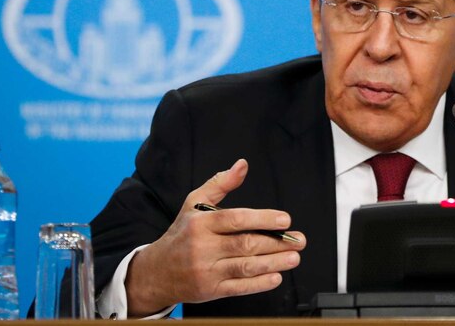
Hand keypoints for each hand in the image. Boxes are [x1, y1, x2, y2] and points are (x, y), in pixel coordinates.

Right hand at [124, 159, 305, 316]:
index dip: (262, 219)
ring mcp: (206, 271)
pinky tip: (276, 276)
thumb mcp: (194, 203)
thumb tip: (242, 165)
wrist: (156, 272)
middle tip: (299, 240)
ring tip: (294, 257)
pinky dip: (259, 284)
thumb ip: (220, 183)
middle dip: (275, 243)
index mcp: (200, 224)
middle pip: (244, 244)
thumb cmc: (182, 234)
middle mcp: (202, 248)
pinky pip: (239, 288)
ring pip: (245, 267)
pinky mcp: (210, 290)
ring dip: (273, 263)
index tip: (284, 220)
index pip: (234, 219)